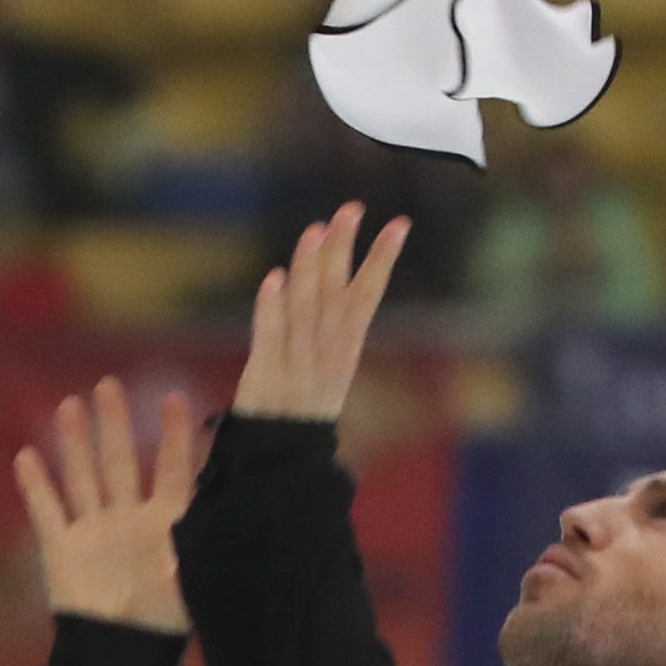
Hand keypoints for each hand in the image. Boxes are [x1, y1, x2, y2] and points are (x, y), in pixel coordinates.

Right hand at [14, 378, 200, 633]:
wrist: (121, 662)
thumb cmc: (165, 624)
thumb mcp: (191, 576)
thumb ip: (198, 538)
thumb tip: (219, 502)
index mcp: (165, 525)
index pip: (171, 470)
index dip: (174, 435)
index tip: (177, 396)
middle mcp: (127, 521)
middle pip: (118, 462)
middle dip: (114, 424)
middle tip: (109, 384)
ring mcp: (93, 534)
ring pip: (82, 478)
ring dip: (75, 443)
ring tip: (69, 404)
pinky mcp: (62, 553)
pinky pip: (47, 512)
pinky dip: (36, 486)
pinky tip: (26, 455)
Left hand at [230, 203, 408, 422]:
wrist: (284, 457)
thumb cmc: (305, 402)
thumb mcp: (330, 360)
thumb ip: (331, 316)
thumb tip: (326, 261)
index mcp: (346, 346)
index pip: (368, 294)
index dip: (383, 258)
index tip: (399, 223)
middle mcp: (327, 352)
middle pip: (337, 293)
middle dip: (344, 249)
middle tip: (351, 209)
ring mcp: (298, 364)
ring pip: (306, 308)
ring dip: (309, 269)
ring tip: (313, 232)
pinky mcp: (265, 375)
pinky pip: (270, 337)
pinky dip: (272, 309)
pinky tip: (272, 279)